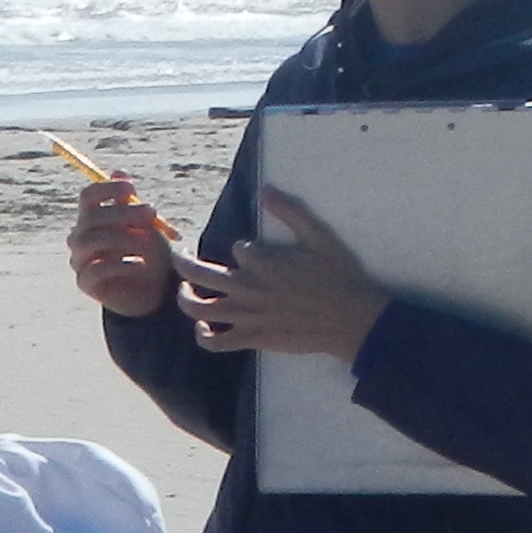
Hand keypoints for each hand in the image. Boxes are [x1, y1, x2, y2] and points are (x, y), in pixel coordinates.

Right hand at [67, 179, 176, 315]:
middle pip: (90, 217)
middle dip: (123, 212)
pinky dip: (120, 264)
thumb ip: (130, 202)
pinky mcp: (85, 283)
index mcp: (93, 219)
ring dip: (121, 237)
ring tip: (145, 242)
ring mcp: (80, 260)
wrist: (154, 291)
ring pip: (89, 241)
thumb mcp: (145, 224)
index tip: (131, 188)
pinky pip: (96, 269)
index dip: (106, 189)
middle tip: (152, 213)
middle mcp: (80, 237)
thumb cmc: (149, 253)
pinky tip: (139, 265)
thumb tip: (118, 171)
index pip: (88, 196)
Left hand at [179, 189, 391, 358]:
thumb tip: (266, 190)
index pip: (238, 249)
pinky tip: (204, 328)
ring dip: (185, 297)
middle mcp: (247, 288)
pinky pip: (215, 342)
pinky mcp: (252, 338)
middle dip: (183, 262)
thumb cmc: (339, 276)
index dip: (246, 249)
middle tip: (181, 255)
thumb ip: (291, 213)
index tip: (258, 252)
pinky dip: (203, 336)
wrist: (351, 320)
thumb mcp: (319, 237)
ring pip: (198, 308)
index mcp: (261, 261)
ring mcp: (246, 315)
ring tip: (185, 290)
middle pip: (198, 273)